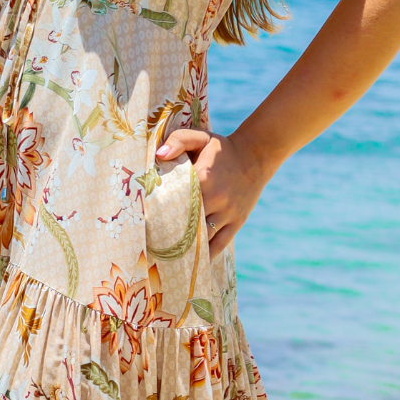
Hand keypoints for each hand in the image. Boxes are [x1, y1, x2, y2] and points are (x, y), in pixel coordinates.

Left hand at [155, 128, 271, 258]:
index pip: (175, 199)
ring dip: (185, 248)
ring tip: (166, 260)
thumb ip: (178, 140)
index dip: (159, 212)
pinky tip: (192, 263)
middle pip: (186, 221)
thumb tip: (159, 155)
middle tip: (148, 247)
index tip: (143, 224)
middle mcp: (216, 198)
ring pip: (202, 236)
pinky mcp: (237, 221)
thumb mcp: (201, 136)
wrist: (256, 155)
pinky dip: (206, 254)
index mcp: (203, 177)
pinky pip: (220, 243)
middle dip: (168, 233)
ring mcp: (228, 212)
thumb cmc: (222, 148)